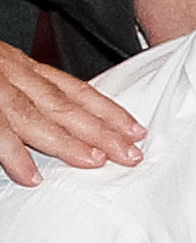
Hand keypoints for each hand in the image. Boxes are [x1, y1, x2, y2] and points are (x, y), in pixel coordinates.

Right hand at [0, 42, 143, 184]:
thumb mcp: (1, 69)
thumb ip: (25, 90)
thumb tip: (57, 122)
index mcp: (19, 66)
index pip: (73, 89)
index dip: (107, 109)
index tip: (136, 129)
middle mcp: (10, 72)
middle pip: (64, 105)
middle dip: (102, 130)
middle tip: (132, 154)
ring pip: (34, 116)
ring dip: (67, 141)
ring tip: (95, 163)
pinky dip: (13, 153)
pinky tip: (31, 175)